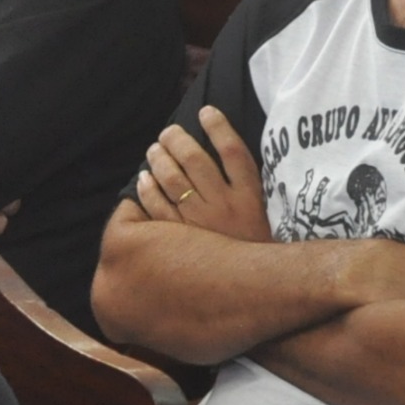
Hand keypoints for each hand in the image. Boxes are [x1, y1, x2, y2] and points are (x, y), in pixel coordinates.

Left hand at [129, 108, 269, 241]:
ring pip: (172, 179)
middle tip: (168, 133)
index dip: (219, 126)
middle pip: (196, 159)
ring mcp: (200, 223)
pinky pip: (156, 208)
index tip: (206, 111)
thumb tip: (220, 155)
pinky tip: (143, 180)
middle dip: (177, 139)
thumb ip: (245, 187)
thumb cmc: (254, 250)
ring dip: (159, 158)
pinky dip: (146, 189)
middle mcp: (224, 206)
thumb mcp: (261, 216)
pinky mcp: (180, 241)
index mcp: (249, 197)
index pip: (234, 150)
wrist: (253, 293)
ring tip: (154, 150)